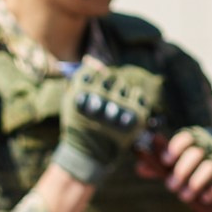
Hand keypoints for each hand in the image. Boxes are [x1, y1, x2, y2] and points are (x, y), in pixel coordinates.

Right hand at [49, 64, 162, 184]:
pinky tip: (125, 109)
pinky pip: (139, 95)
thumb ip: (79, 76)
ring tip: (113, 108)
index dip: (92, 82)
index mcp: (81, 94)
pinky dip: (134, 100)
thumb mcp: (72, 99)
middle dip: (107, 89)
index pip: (93, 71)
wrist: (88, 153)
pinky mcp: (136, 116)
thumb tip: (92, 58)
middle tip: (103, 104)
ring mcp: (119, 108)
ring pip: (124, 86)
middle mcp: (101, 99)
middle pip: (110, 78)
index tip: (90, 94)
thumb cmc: (78, 123)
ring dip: (119, 94)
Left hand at [135, 126, 211, 211]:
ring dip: (194, 183)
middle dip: (180, 171)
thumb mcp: (178, 166)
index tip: (165, 161)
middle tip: (170, 187)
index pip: (187, 137)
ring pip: (209, 167)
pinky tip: (203, 199)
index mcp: (197, 141)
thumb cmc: (196, 170)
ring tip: (183, 196)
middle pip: (196, 153)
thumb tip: (140, 168)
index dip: (175, 147)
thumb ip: (160, 166)